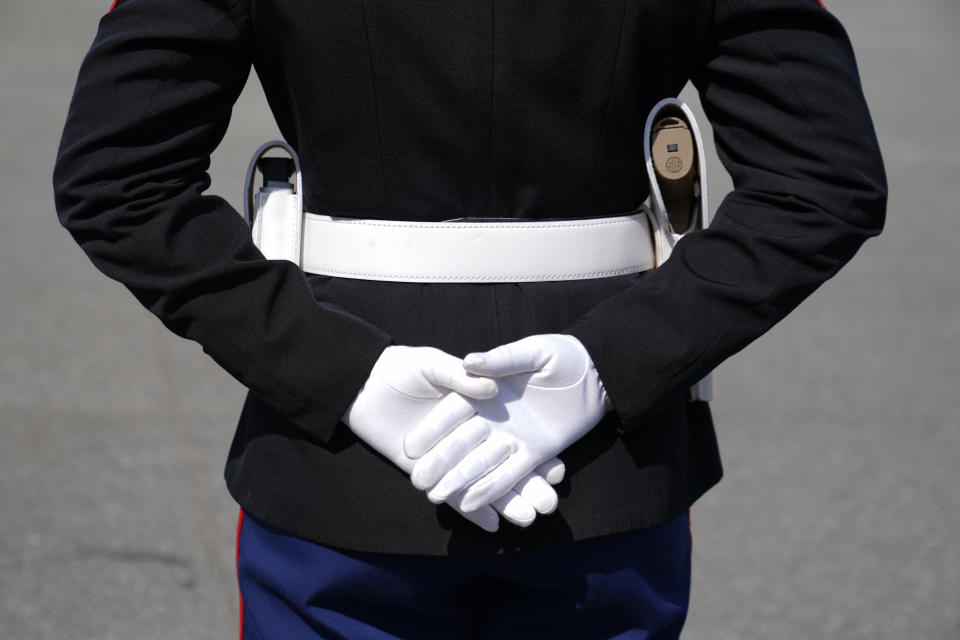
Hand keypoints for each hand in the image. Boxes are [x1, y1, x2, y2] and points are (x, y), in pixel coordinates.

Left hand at [344, 345, 561, 530]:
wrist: (361, 386)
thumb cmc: (399, 368)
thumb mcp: (431, 364)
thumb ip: (457, 375)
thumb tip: (489, 389)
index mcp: (476, 406)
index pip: (513, 431)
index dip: (535, 449)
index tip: (557, 468)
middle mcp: (469, 433)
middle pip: (504, 462)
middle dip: (527, 484)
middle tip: (550, 503)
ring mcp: (449, 456)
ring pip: (483, 481)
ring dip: (506, 502)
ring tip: (529, 519)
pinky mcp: (429, 472)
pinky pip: (454, 494)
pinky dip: (472, 509)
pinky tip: (493, 525)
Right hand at [408, 334, 610, 512]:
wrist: (596, 372)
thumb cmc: (562, 355)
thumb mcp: (534, 352)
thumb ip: (502, 359)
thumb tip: (470, 361)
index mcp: (485, 390)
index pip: (451, 412)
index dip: (431, 429)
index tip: (410, 448)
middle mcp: (493, 418)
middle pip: (460, 443)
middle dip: (440, 462)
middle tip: (419, 483)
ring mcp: (511, 438)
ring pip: (482, 465)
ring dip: (463, 483)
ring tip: (440, 499)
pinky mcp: (533, 453)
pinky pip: (511, 476)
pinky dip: (497, 493)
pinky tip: (486, 513)